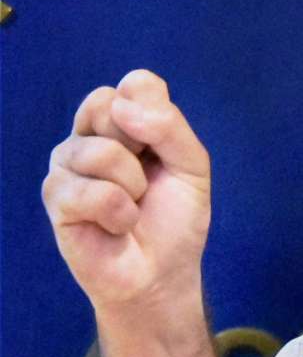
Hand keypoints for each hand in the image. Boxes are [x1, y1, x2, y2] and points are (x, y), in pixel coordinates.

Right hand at [43, 69, 210, 314]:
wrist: (162, 273)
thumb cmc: (176, 218)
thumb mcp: (191, 167)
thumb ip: (168, 127)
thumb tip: (121, 108)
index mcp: (126, 122)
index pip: (136, 83)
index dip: (156, 112)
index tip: (165, 147)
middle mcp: (91, 135)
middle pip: (106, 104)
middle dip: (141, 145)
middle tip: (147, 178)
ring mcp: (67, 164)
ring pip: (100, 151)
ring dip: (134, 187)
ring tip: (134, 206)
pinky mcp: (56, 198)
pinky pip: (92, 192)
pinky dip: (119, 213)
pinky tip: (119, 226)